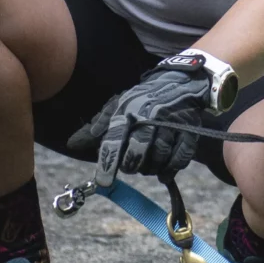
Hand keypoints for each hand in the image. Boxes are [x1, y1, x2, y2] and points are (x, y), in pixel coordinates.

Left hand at [67, 64, 211, 187]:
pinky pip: (180, 158)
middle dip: (131, 165)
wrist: (178, 81)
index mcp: (128, 110)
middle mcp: (149, 116)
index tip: (104, 181)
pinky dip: (171, 168)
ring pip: (159, 158)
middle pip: (137, 152)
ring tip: (147, 164)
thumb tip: (72, 144)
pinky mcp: (190, 130)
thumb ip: (96, 127)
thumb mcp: (118, 106)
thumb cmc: (142, 99)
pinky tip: (164, 170)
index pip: (114, 139)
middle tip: (130, 166)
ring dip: (151, 168)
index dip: (108, 162)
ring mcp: (172, 124)